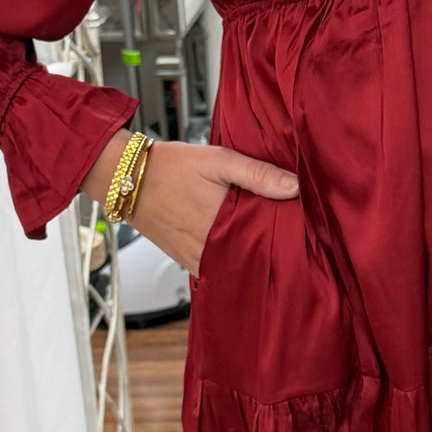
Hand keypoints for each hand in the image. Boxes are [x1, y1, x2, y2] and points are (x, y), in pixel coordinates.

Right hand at [83, 135, 296, 277]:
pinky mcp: (187, 262)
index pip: (269, 241)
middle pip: (254, 258)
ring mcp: (198, 259)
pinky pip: (216, 270)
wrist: (127, 179)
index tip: (304, 230)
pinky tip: (241, 252)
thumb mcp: (218, 160)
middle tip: (292, 241)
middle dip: (273, 251)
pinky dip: (230, 264)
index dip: (288, 236)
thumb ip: (258, 174)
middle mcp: (211, 248)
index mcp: (224, 223)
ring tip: (270, 247)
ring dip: (251, 259)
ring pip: (236, 268)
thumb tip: (295, 187)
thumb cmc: (172, 166)